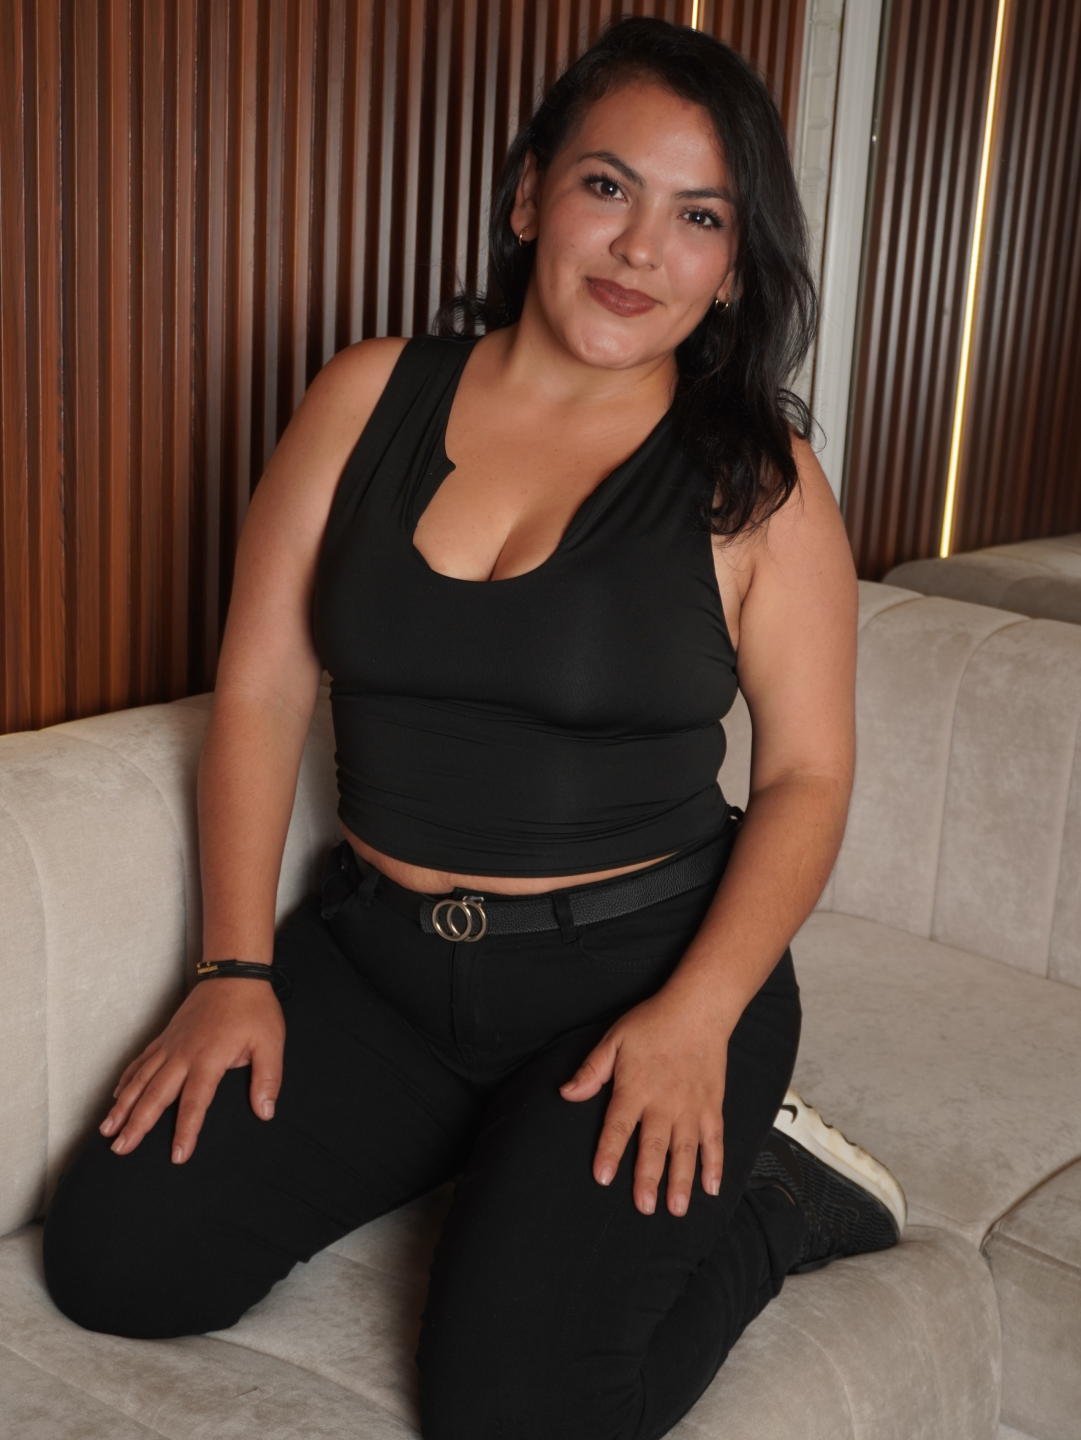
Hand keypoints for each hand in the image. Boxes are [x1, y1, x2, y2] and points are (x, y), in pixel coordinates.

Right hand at [98, 978, 284, 1164]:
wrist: (235, 973)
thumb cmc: (254, 1009)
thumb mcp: (271, 1043)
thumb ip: (268, 1079)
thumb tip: (266, 1112)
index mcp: (209, 1059)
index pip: (195, 1102)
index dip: (186, 1131)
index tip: (177, 1156)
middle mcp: (183, 1054)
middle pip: (155, 1095)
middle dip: (136, 1124)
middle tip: (120, 1150)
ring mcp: (170, 1045)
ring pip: (140, 1079)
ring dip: (122, 1105)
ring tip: (106, 1130)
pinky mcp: (165, 1037)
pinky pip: (141, 1061)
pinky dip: (126, 1079)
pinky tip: (116, 1096)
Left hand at [559, 989, 730, 1216]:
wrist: (698, 1008)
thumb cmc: (652, 1022)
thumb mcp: (614, 1039)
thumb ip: (592, 1070)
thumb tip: (566, 1093)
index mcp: (635, 1088)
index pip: (618, 1126)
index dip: (609, 1152)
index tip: (603, 1178)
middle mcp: (664, 1102)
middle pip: (654, 1146)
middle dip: (648, 1178)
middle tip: (644, 1207)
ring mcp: (691, 1107)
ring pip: (685, 1150)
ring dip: (682, 1181)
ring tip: (677, 1209)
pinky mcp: (712, 1106)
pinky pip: (714, 1140)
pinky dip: (714, 1164)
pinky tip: (712, 1188)